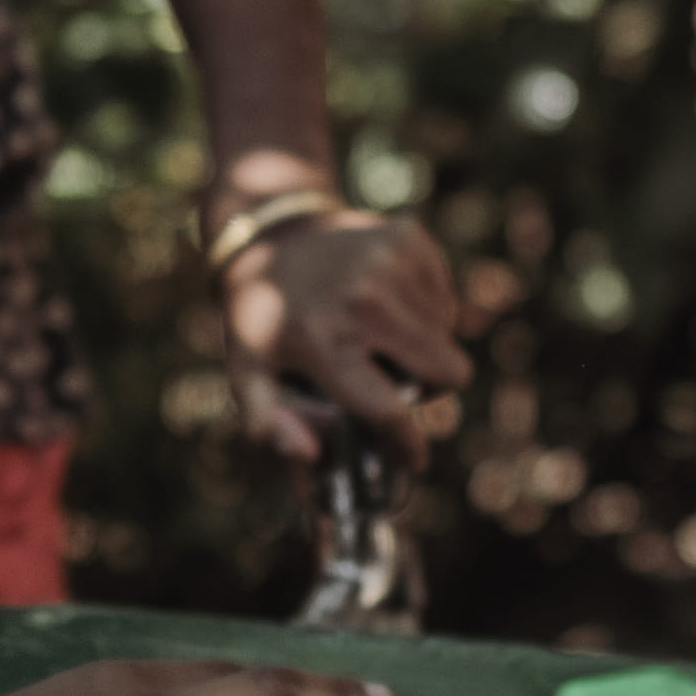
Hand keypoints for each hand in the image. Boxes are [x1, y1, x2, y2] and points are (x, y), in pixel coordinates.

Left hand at [218, 206, 472, 462]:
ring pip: (447, 336)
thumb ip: (268, 423)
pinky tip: (385, 300)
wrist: (268, 236)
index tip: (414, 458)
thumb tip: (308, 455)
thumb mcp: (248, 373)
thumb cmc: (262, 319)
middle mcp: (364, 300)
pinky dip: (422, 308)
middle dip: (428, 386)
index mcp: (324, 342)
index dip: (408, 445)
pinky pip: (444, 299)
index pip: (390, 411)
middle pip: (448, 372)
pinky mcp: (409, 238)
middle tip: (393, 379)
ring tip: (377, 332)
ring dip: (420, 344)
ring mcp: (391, 263)